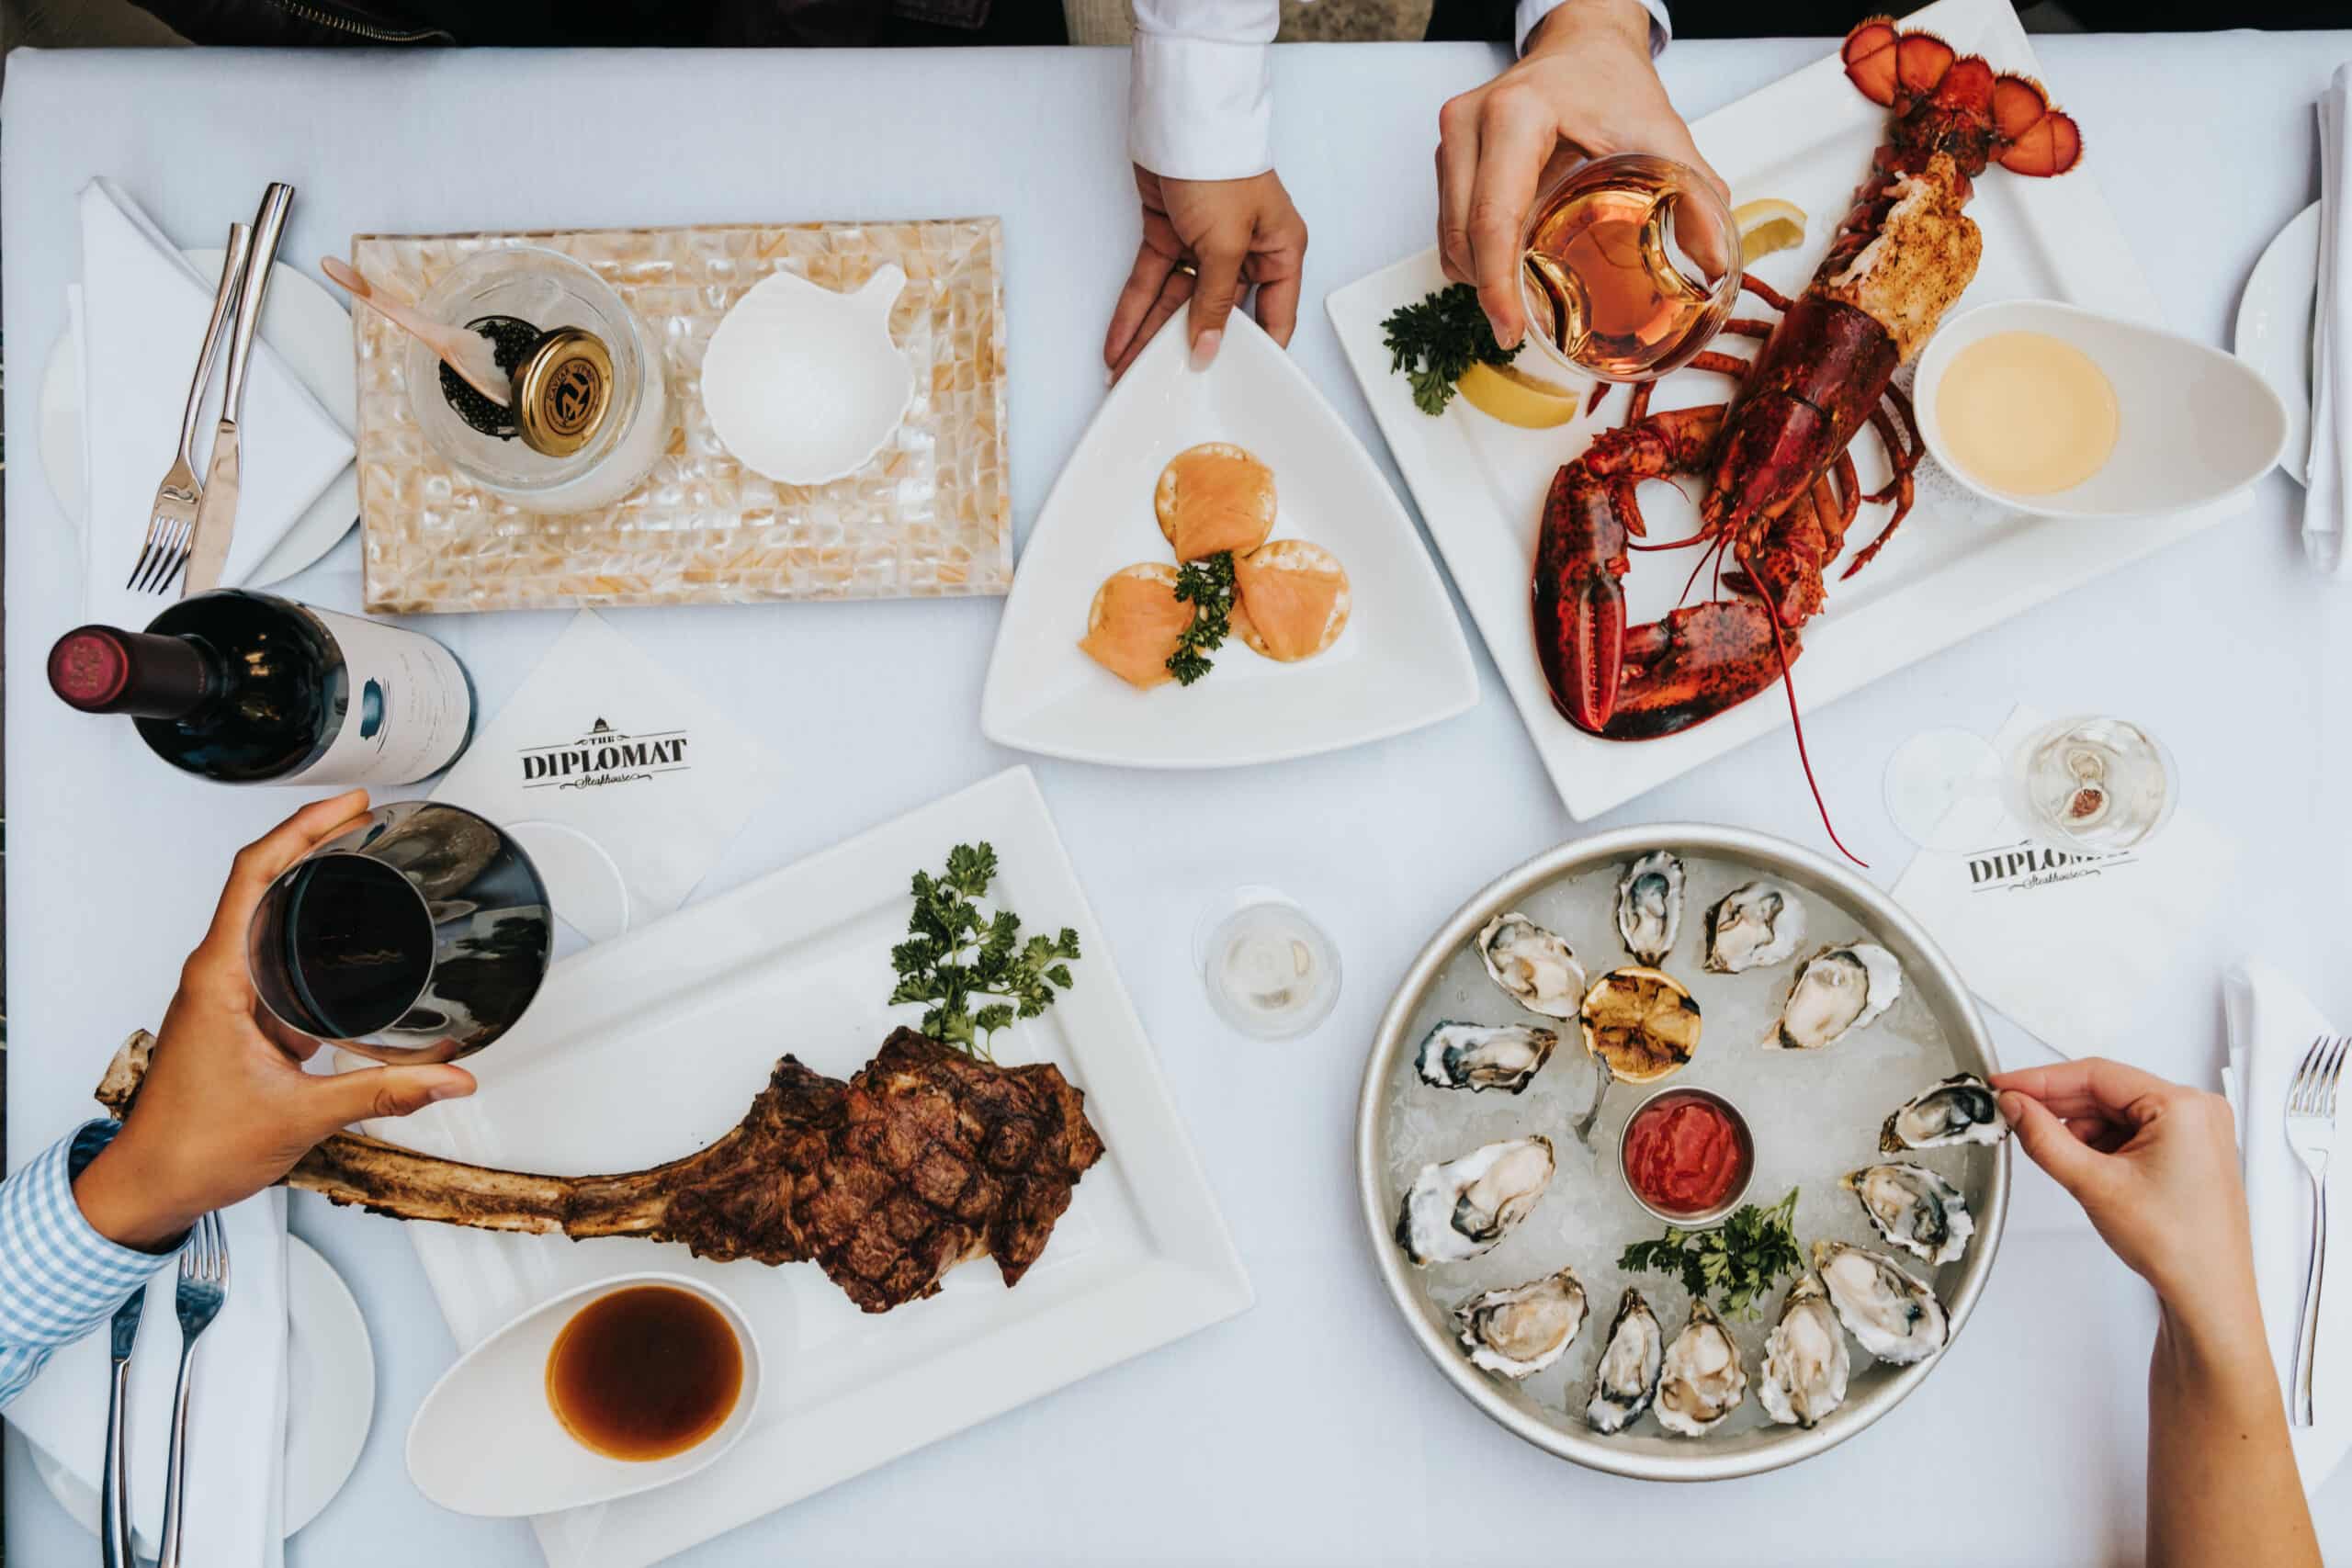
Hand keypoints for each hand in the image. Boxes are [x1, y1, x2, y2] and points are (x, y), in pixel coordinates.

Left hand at [73, 792, 476, 1249]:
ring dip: (307, 884)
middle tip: (365, 820)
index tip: (348, 806)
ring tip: (360, 864)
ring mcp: (220, 995)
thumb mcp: (303, 1115)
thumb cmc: (193, 1148)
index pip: (254, 874)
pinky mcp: (231, 1016)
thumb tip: (450, 1079)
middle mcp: (214, 976)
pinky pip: (269, 958)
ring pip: (262, 917)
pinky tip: (343, 943)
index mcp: (218, 979)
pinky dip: (305, 935)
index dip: (302, 828)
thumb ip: (386, 1093)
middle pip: (260, 879)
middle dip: (313, 840)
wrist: (150, 1186)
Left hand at [1103, 166, 1307, 381]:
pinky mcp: (1170, 235)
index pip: (1273, 316)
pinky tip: (1120, 339)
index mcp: (1279, 251)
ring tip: (1128, 371)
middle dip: (1186, 348)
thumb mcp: (1227, 246)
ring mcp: (1205, 244)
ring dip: (1150, 335)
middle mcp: (1246, 251)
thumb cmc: (1223, 167)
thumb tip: (1210, 346)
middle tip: (1165, 385)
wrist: (1181, 121)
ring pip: (1176, 302)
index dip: (1251, 352)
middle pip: (1215, 313)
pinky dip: (1135, 309)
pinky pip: (1152, 281)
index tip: (1228, 384)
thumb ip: (1216, 302)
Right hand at [1435, 0, 1727, 348]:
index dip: (1497, 284)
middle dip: (1488, 290)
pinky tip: (1509, 262)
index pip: (1494, 216)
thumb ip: (1694, 195)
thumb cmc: (1612, 82)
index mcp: (1516, 115)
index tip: (1510, 328)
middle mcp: (1470, 123)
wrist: (1583, 43)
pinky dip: (1474, 253)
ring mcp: (1453, 137)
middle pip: (1462, 234)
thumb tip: (1714, 264)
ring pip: (1448, 234)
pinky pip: (1449, 223)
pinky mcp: (1449, 151)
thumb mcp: (1662, 133)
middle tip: (1518, 327)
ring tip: (1518, 294)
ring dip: (1478, 274)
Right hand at [1993, 1059, 2257, 1323]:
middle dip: (2059, 1109)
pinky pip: (2132, 1131)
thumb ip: (2045, 1138)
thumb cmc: (2177, 1245)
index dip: (2042, 1079)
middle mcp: (2196, 1111)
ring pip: (2115, 1113)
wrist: (2207, 1292)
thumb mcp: (2094, 1185)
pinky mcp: (2189, 1149)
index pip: (2097, 1075)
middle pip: (2106, 1092)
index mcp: (2183, 1107)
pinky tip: (2087, 1169)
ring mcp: (2195, 1130)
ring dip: (2081, 1132)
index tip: (2006, 1085)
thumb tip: (2017, 1107)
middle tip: (2015, 1116)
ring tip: (2066, 1164)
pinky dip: (2102, 1146)